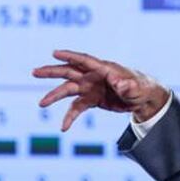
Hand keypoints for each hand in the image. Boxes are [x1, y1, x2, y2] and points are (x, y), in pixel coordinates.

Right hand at [32, 49, 169, 130]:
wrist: (144, 99)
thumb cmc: (142, 88)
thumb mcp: (136, 87)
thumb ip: (128, 85)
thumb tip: (122, 84)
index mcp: (104, 69)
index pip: (84, 60)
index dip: (70, 56)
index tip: (55, 53)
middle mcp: (93, 76)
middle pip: (69, 72)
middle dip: (52, 71)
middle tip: (35, 72)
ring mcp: (91, 88)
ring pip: (68, 90)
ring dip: (55, 95)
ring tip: (41, 103)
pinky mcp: (92, 99)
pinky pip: (77, 107)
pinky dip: (70, 116)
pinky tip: (64, 127)